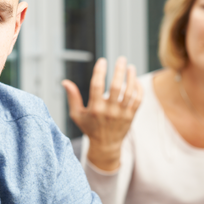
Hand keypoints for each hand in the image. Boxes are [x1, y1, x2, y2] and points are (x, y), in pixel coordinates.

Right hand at [62, 57, 142, 171]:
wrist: (105, 145)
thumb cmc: (89, 128)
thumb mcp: (77, 115)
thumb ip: (72, 97)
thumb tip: (65, 82)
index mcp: (95, 109)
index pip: (97, 86)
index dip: (99, 71)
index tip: (102, 61)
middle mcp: (109, 111)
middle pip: (116, 87)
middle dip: (119, 71)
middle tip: (121, 59)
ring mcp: (122, 114)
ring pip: (129, 92)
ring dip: (131, 78)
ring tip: (130, 67)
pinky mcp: (131, 116)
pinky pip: (138, 100)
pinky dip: (138, 89)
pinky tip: (135, 80)